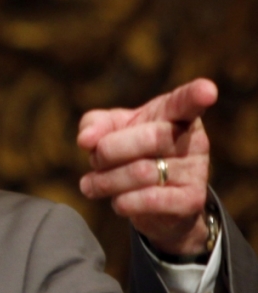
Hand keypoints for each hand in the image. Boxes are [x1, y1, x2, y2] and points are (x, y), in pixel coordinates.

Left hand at [77, 78, 217, 255]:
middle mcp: (192, 139)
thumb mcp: (109, 129)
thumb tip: (85, 140)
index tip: (207, 91)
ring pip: (142, 172)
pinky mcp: (191, 200)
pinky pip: (149, 200)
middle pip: (150, 138)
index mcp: (173, 113)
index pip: (186, 101)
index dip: (197, 94)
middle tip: (95, 159)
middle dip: (109, 151)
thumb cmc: (129, 149)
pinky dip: (123, 202)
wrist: (153, 197)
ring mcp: (196, 170)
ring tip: (92, 184)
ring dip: (106, 180)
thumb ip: (94, 124)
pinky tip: (117, 201)